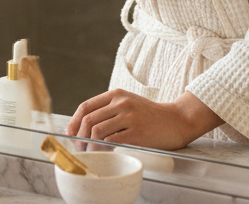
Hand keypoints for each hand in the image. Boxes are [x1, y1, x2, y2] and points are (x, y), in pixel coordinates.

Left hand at [65, 89, 222, 150]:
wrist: (177, 120)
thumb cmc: (151, 116)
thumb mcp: (129, 104)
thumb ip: (110, 110)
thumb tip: (84, 127)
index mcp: (116, 94)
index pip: (86, 106)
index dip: (74, 122)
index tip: (70, 134)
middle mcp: (121, 102)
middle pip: (89, 120)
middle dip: (79, 137)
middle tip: (80, 148)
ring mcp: (129, 116)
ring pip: (97, 131)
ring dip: (90, 145)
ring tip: (92, 152)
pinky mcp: (137, 132)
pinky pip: (111, 141)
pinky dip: (103, 149)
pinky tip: (106, 153)